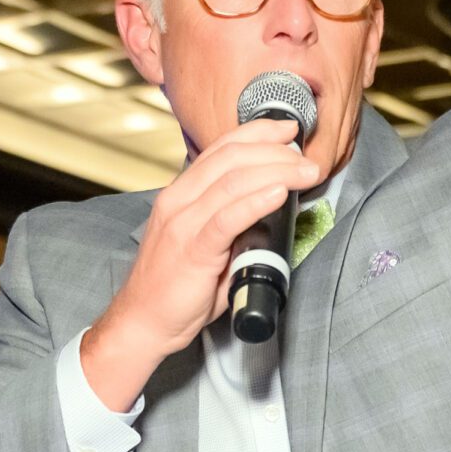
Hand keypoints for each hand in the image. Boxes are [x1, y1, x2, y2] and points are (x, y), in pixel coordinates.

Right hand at [82, 117, 324, 403]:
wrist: (144, 322)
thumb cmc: (176, 287)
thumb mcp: (206, 243)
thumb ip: (231, 222)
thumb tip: (270, 207)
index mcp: (181, 194)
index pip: (221, 149)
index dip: (258, 133)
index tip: (288, 129)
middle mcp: (178, 201)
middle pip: (231, 158)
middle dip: (275, 150)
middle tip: (307, 156)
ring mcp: (183, 223)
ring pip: (233, 181)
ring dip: (277, 172)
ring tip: (306, 172)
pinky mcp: (192, 250)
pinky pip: (227, 219)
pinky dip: (257, 202)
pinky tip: (279, 194)